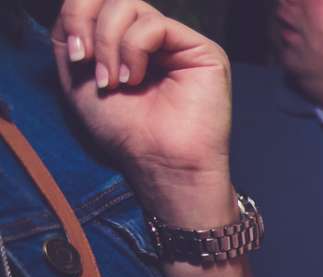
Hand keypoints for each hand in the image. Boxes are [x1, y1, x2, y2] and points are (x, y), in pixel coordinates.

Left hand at [52, 0, 233, 225]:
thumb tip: (77, 3)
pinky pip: (154, 25)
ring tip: (117, 81)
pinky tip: (137, 78)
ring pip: (128, 5)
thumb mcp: (77, 75)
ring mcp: (178, 42)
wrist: (157, 162)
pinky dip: (134, 49)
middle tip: (92, 68)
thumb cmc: (124, 130)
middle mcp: (153, 38)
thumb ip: (70, 32)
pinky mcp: (202, 50)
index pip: (96, 1)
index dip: (77, 14)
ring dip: (110, 43)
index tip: (76, 57)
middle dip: (90, 29)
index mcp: (126, 41)